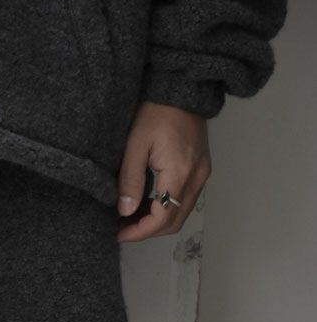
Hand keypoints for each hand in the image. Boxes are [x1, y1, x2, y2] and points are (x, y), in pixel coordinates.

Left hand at [116, 101, 211, 243]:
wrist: (182, 88)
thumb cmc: (156, 111)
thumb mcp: (135, 145)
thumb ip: (130, 180)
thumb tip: (124, 211)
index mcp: (180, 172)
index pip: (162, 218)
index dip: (140, 232)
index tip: (119, 234)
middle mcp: (197, 177)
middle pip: (174, 222)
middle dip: (148, 231)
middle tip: (123, 229)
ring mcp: (202, 174)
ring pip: (181, 214)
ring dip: (157, 222)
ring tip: (132, 219)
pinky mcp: (202, 169)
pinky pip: (185, 200)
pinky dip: (167, 209)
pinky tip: (147, 205)